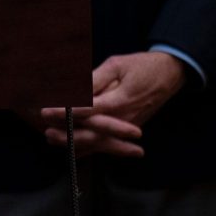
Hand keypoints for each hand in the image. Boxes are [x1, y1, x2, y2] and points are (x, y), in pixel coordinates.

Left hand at [33, 51, 185, 159]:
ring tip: (52, 140)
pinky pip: (108, 144)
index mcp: (119, 100)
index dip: (65, 112)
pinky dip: (90, 148)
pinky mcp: (128, 130)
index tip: (45, 111)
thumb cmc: (142, 66)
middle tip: (45, 132)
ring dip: (75, 143)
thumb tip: (74, 90)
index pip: (88, 110)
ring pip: (99, 141)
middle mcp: (124, 119)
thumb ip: (95, 79)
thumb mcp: (117, 65)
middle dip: (67, 134)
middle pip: (92, 132)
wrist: (170, 75)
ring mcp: (128, 127)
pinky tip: (74, 150)